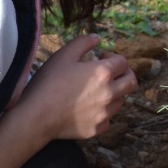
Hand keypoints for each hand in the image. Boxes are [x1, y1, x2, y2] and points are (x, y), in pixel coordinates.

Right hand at [19, 34, 135, 139]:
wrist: (36, 116)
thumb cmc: (48, 83)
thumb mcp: (63, 55)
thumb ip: (83, 43)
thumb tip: (97, 38)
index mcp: (103, 73)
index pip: (123, 62)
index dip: (113, 57)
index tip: (102, 58)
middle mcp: (109, 93)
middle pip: (131, 82)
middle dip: (124, 74)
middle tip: (111, 74)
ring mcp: (105, 113)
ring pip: (120, 101)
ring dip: (113, 93)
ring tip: (96, 90)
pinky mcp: (97, 129)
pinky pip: (107, 119)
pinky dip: (102, 113)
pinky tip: (88, 108)